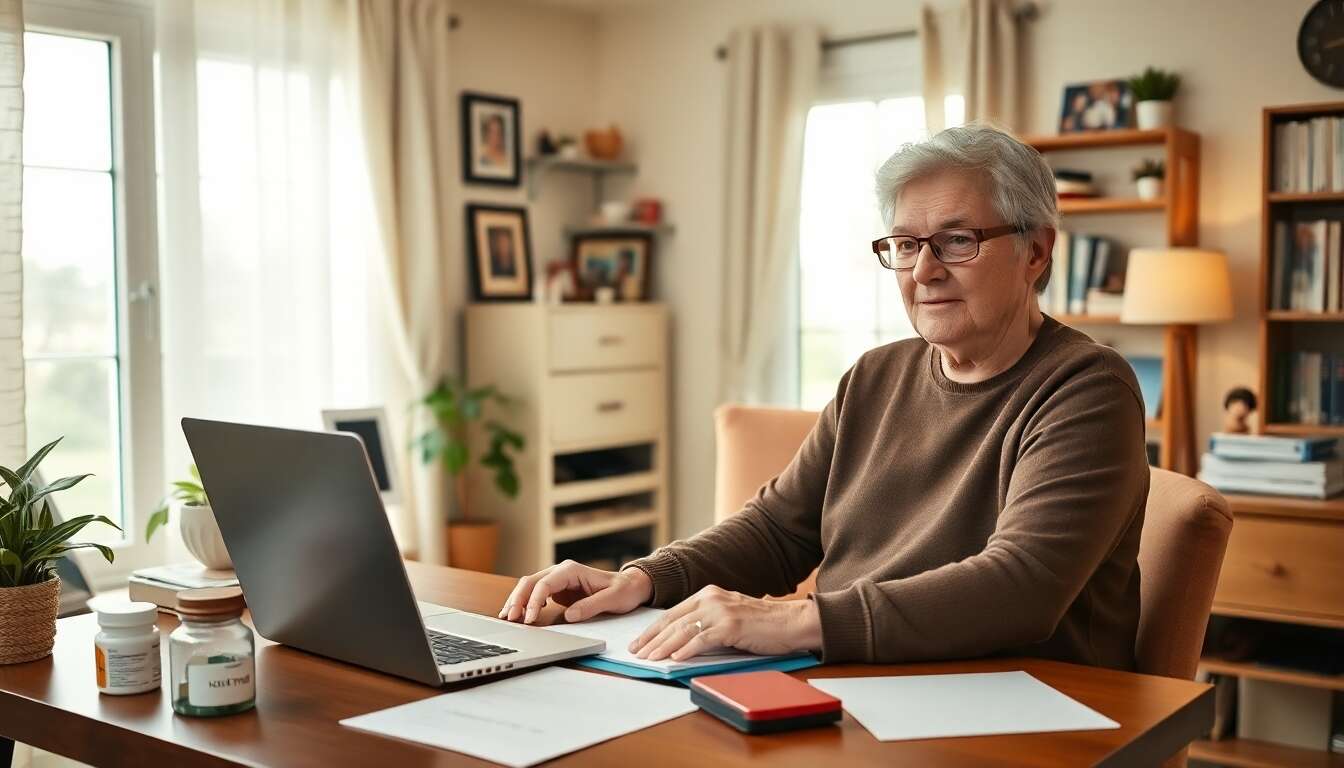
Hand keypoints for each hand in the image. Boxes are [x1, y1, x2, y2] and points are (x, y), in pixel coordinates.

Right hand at [498, 559, 652, 624]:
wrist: (629, 586)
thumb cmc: (622, 590)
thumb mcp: (613, 598)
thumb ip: (591, 605)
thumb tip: (569, 615)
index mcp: (572, 570)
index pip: (545, 584)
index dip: (534, 601)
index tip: (529, 619)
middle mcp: (561, 572)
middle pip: (531, 582)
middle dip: (518, 600)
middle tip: (510, 619)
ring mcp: (556, 580)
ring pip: (529, 587)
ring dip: (517, 601)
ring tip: (507, 618)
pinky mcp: (556, 590)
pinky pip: (535, 594)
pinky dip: (524, 604)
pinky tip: (517, 615)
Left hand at [628, 585, 821, 661]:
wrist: (791, 622)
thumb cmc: (762, 624)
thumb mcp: (728, 617)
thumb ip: (706, 623)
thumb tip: (680, 642)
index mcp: (708, 594)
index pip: (673, 613)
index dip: (653, 629)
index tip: (639, 642)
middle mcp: (711, 598)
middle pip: (673, 620)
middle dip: (652, 639)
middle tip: (636, 653)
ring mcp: (721, 610)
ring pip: (684, 629)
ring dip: (663, 646)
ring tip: (650, 658)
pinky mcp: (731, 625)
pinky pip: (703, 638)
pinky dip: (687, 649)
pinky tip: (675, 658)